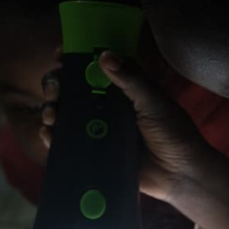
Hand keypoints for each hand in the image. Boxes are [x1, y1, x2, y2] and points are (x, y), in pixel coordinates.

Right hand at [40, 50, 228, 228]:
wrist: (180, 174)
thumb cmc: (174, 133)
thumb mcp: (154, 102)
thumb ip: (132, 80)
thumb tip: (104, 55)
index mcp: (124, 88)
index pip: (94, 66)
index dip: (75, 58)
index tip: (61, 54)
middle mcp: (108, 105)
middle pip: (72, 88)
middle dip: (57, 85)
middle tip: (56, 90)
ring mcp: (99, 128)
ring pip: (66, 114)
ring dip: (52, 109)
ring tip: (53, 114)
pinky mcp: (95, 151)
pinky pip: (69, 142)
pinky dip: (54, 136)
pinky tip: (49, 133)